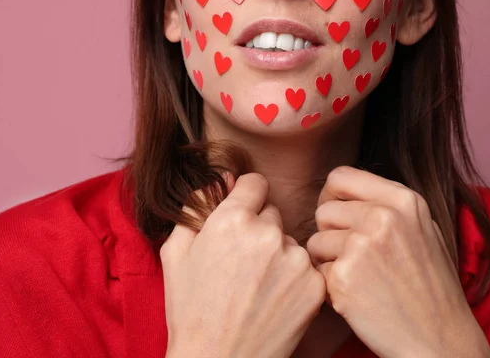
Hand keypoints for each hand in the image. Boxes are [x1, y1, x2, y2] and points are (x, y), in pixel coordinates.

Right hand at [162, 173, 326, 357]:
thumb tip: (221, 179)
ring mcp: (295, 261)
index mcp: (232, 220)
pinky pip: (305, 267)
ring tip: (257, 285)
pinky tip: (273, 298)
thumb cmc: (190, 309)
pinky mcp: (314, 286)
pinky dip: (293, 278)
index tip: (242, 213)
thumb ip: (196, 206)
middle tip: (242, 261)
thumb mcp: (175, 252)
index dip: (245, 197)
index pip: (255, 183)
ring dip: (278, 254)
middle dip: (259, 228)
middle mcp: (268, 234)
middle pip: (273, 212)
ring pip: (290, 241)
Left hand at [306, 166, 489, 357]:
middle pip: (323, 210)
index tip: (337, 217)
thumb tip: (337, 192)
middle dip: (329, 233)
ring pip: (314, 242)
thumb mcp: (420, 228)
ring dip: (326, 260)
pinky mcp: (343, 277)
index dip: (331, 197)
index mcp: (402, 200)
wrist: (439, 338)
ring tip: (357, 277)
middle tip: (351, 256)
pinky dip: (329, 285)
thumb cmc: (428, 285)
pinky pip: (316, 271)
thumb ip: (383, 204)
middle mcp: (382, 217)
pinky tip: (356, 295)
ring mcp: (361, 247)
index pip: (340, 177)